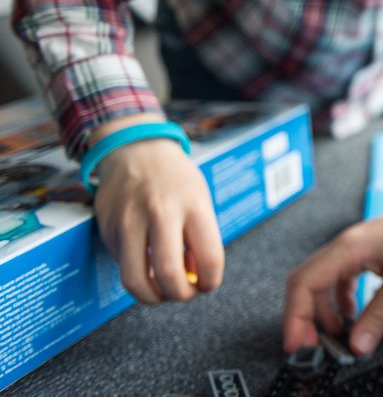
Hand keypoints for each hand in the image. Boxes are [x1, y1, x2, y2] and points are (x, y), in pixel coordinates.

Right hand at [92, 131, 223, 303]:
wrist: (136, 149)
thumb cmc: (175, 178)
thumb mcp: (200, 199)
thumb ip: (201, 238)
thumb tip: (196, 279)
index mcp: (194, 204)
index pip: (209, 258)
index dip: (211, 282)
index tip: (207, 285)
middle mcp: (161, 212)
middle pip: (169, 275)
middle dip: (180, 296)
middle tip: (184, 294)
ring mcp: (129, 221)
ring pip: (135, 280)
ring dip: (151, 296)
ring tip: (162, 291)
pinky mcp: (108, 228)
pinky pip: (122, 264)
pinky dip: (135, 272)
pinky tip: (144, 260)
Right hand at [282, 188, 382, 355]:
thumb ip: (380, 314)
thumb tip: (359, 345)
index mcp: (349, 248)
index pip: (304, 282)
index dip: (295, 316)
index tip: (297, 343)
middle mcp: (343, 246)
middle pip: (304, 283)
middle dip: (302, 316)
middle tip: (312, 344)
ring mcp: (350, 249)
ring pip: (318, 282)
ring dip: (321, 311)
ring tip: (336, 334)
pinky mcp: (359, 255)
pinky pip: (335, 280)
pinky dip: (336, 301)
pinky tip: (350, 315)